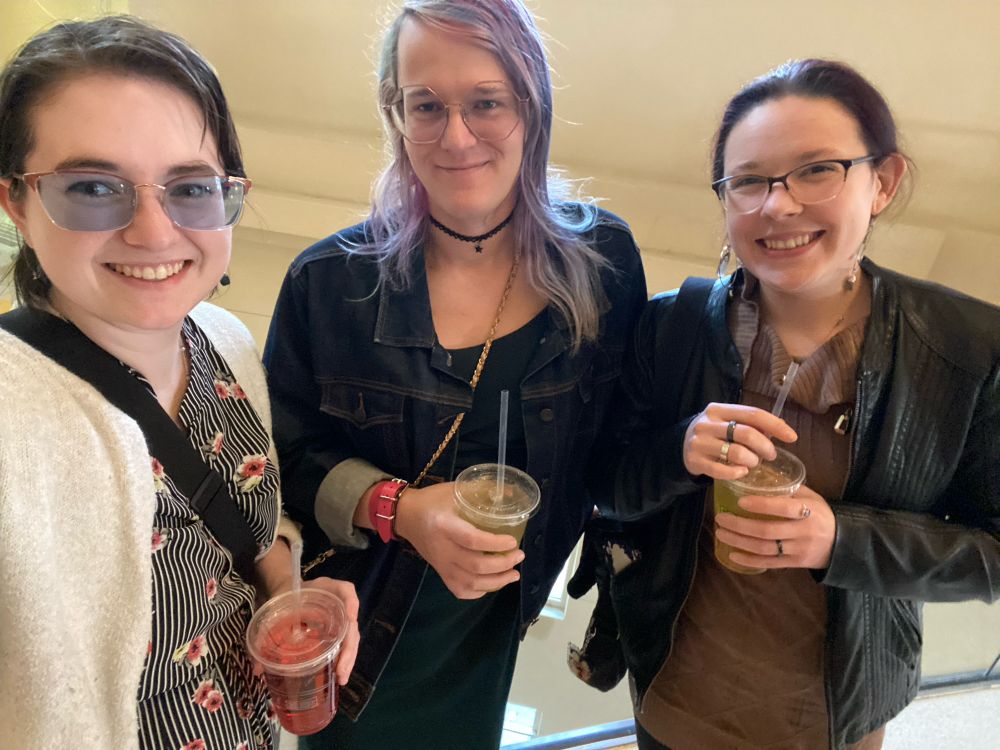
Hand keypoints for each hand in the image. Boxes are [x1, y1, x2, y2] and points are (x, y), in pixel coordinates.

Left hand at [263, 576, 360, 685]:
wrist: (285, 592)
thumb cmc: (283, 598)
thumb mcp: (275, 608)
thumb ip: (263, 633)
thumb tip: (257, 669)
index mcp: (326, 590)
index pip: (346, 591)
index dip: (351, 603)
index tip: (350, 619)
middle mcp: (338, 603)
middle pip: (351, 623)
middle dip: (348, 648)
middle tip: (340, 671)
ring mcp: (339, 617)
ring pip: (351, 636)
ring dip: (349, 657)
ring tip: (341, 678)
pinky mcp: (335, 630)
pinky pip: (344, 643)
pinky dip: (344, 659)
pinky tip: (338, 675)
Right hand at [394, 482, 524, 598]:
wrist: (405, 516)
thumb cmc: (432, 501)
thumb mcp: (454, 489)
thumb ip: (482, 489)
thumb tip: (513, 493)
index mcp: (444, 525)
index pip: (473, 540)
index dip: (496, 544)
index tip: (513, 541)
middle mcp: (442, 549)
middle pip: (475, 566)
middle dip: (503, 564)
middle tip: (519, 556)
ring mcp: (440, 565)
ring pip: (470, 583)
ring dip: (496, 582)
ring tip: (513, 574)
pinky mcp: (440, 573)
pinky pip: (460, 591)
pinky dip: (479, 591)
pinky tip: (492, 583)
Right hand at [683, 403, 796, 480]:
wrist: (681, 447)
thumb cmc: (713, 434)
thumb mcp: (728, 423)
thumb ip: (751, 425)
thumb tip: (781, 430)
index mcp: (718, 410)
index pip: (752, 414)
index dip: (775, 425)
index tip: (792, 437)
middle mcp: (707, 423)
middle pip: (746, 433)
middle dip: (765, 447)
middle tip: (771, 455)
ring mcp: (700, 442)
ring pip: (736, 453)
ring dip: (752, 460)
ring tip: (753, 463)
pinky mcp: (695, 460)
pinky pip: (722, 470)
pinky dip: (737, 473)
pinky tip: (741, 472)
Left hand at [714, 484, 835, 569]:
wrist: (843, 543)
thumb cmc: (821, 514)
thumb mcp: (811, 498)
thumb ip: (788, 489)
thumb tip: (757, 476)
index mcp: (808, 510)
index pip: (783, 508)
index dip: (761, 505)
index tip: (740, 501)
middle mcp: (803, 531)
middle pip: (767, 531)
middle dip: (740, 525)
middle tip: (720, 518)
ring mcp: (799, 550)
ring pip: (764, 549)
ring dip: (739, 542)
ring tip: (721, 533)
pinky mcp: (794, 564)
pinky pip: (769, 564)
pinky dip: (749, 561)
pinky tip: (732, 554)